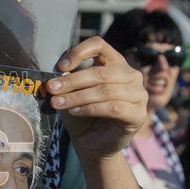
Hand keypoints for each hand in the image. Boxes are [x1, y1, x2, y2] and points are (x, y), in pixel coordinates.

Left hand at [46, 37, 147, 161]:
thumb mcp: (72, 92)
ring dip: (77, 96)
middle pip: (100, 72)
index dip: (78, 52)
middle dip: (72, 81)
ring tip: (57, 103)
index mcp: (115, 63)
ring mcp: (139, 94)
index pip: (99, 45)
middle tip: (51, 89)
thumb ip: (68, 77)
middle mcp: (131, 75)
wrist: (91, 143)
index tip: (59, 67)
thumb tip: (57, 68)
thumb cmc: (82, 114)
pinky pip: (113, 108)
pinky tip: (74, 112)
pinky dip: (90, 109)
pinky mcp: (138, 114)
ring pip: (105, 90)